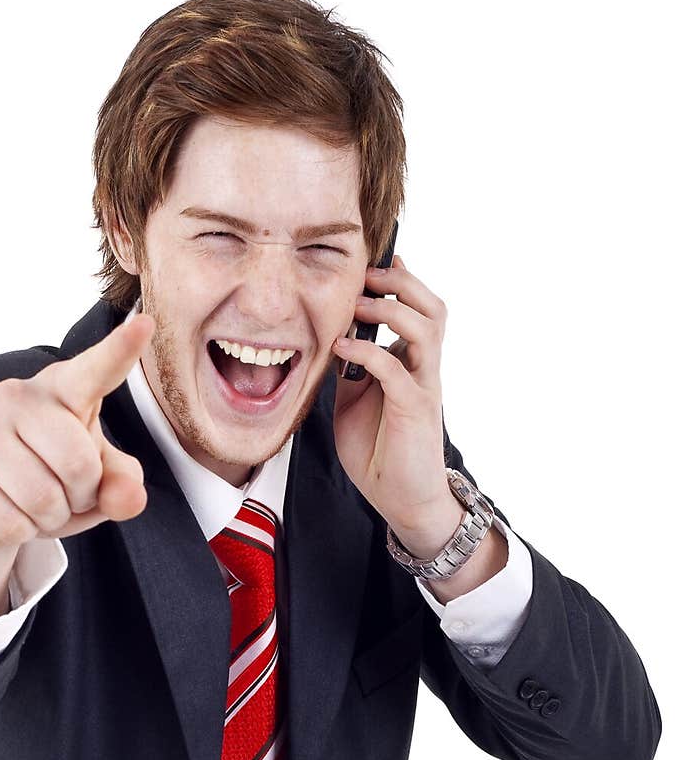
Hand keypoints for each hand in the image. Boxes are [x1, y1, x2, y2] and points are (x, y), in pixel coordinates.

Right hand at [0, 311, 155, 569]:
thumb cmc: (47, 479)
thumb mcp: (95, 480)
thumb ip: (122, 484)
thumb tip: (129, 498)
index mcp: (62, 389)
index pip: (95, 370)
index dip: (119, 351)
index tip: (145, 324)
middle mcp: (16, 396)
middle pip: (78, 464)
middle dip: (81, 496)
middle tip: (66, 494)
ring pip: (43, 499)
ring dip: (51, 518)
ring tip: (37, 505)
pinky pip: (12, 522)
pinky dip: (22, 533)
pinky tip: (8, 515)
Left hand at [331, 255, 454, 538]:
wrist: (402, 499)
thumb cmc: (379, 450)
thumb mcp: (352, 400)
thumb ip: (349, 369)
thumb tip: (327, 338)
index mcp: (410, 361)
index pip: (416, 307)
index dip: (399, 279)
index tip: (367, 261)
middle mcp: (424, 368)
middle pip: (432, 307)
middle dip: (401, 282)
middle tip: (366, 274)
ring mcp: (424, 387)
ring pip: (427, 328)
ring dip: (392, 308)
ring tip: (359, 303)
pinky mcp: (416, 410)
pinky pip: (397, 370)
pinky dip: (369, 351)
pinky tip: (342, 347)